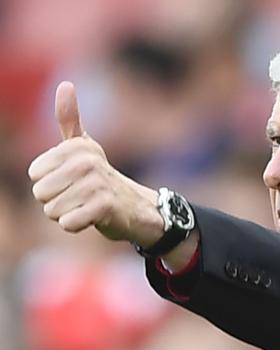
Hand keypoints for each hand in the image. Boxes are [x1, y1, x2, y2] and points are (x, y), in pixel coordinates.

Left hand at [28, 81, 162, 246]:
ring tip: (87, 206)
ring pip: (52, 211)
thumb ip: (70, 118)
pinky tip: (93, 218)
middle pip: (40, 194)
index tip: (72, 180)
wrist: (136, 207)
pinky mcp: (104, 207)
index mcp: (76, 148)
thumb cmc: (101, 177)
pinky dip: (76, 226)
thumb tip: (65, 84)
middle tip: (80, 197)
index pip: (35, 175)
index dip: (51, 183)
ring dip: (67, 214)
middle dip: (57, 201)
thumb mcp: (85, 147)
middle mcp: (86, 162)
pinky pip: (68, 223)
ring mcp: (96, 184)